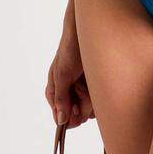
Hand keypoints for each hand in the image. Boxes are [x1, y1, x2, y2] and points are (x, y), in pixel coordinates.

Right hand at [45, 5, 94, 128]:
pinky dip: (98, 92)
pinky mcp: (92, 85)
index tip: (77, 112)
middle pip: (77, 113)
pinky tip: (95, 79)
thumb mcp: (63, 75)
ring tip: (87, 78)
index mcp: (55, 91)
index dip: (70, 117)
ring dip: (91, 96)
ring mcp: (80, 89)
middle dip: (83, 104)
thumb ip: (61, 98)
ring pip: (88, 107)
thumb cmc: (70, 51)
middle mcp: (67, 92)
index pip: (60, 115)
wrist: (87, 33)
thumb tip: (61, 120)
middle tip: (82, 87)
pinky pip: (97, 98)